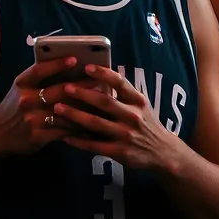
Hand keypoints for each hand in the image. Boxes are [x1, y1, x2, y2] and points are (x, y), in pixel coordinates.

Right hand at [0, 56, 102, 155]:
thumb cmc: (14, 106)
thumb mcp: (20, 88)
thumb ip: (39, 79)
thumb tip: (69, 66)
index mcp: (21, 84)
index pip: (40, 70)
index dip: (57, 64)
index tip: (75, 59)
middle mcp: (26, 100)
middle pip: (58, 91)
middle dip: (81, 86)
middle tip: (100, 81)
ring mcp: (32, 119)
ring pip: (64, 112)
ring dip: (84, 108)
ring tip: (101, 103)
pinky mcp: (38, 136)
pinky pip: (63, 130)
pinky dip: (79, 127)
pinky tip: (92, 124)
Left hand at [51, 64, 180, 170]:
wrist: (162, 152)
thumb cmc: (145, 123)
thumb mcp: (141, 104)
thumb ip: (123, 92)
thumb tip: (98, 73)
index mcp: (137, 100)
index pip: (120, 82)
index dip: (103, 74)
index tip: (87, 67)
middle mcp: (132, 116)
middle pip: (104, 102)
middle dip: (83, 94)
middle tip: (65, 87)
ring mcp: (125, 135)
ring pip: (95, 123)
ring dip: (74, 115)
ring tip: (57, 108)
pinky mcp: (119, 152)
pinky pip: (94, 145)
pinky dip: (78, 140)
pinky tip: (64, 135)